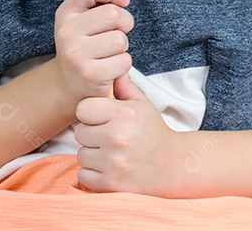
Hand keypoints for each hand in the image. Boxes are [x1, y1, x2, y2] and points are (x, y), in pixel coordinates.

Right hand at [50, 0, 133, 102]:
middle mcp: (66, 31)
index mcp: (66, 12)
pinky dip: (123, 64)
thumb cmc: (84, 45)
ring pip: (120, 39)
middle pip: (113, 14)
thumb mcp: (87, 18)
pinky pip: (123, 61)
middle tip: (118, 32)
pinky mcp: (89, 74)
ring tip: (111, 51)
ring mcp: (75, 54)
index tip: (122, 1)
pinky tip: (110, 67)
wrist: (68, 83)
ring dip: (123, 46)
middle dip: (125, 22)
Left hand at [74, 73, 185, 194]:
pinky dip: (93, 174)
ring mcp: (113, 163)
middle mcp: (118, 137)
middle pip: (79, 132)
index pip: (83, 109)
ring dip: (92, 155)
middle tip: (108, 137)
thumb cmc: (153, 132)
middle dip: (91, 134)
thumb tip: (112, 67)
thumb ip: (124, 85)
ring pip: (81, 154)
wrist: (172, 166)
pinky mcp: (110, 184)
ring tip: (110, 153)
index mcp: (124, 114)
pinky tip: (109, 168)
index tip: (102, 118)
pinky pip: (83, 175)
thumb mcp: (143, 104)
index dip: (91, 113)